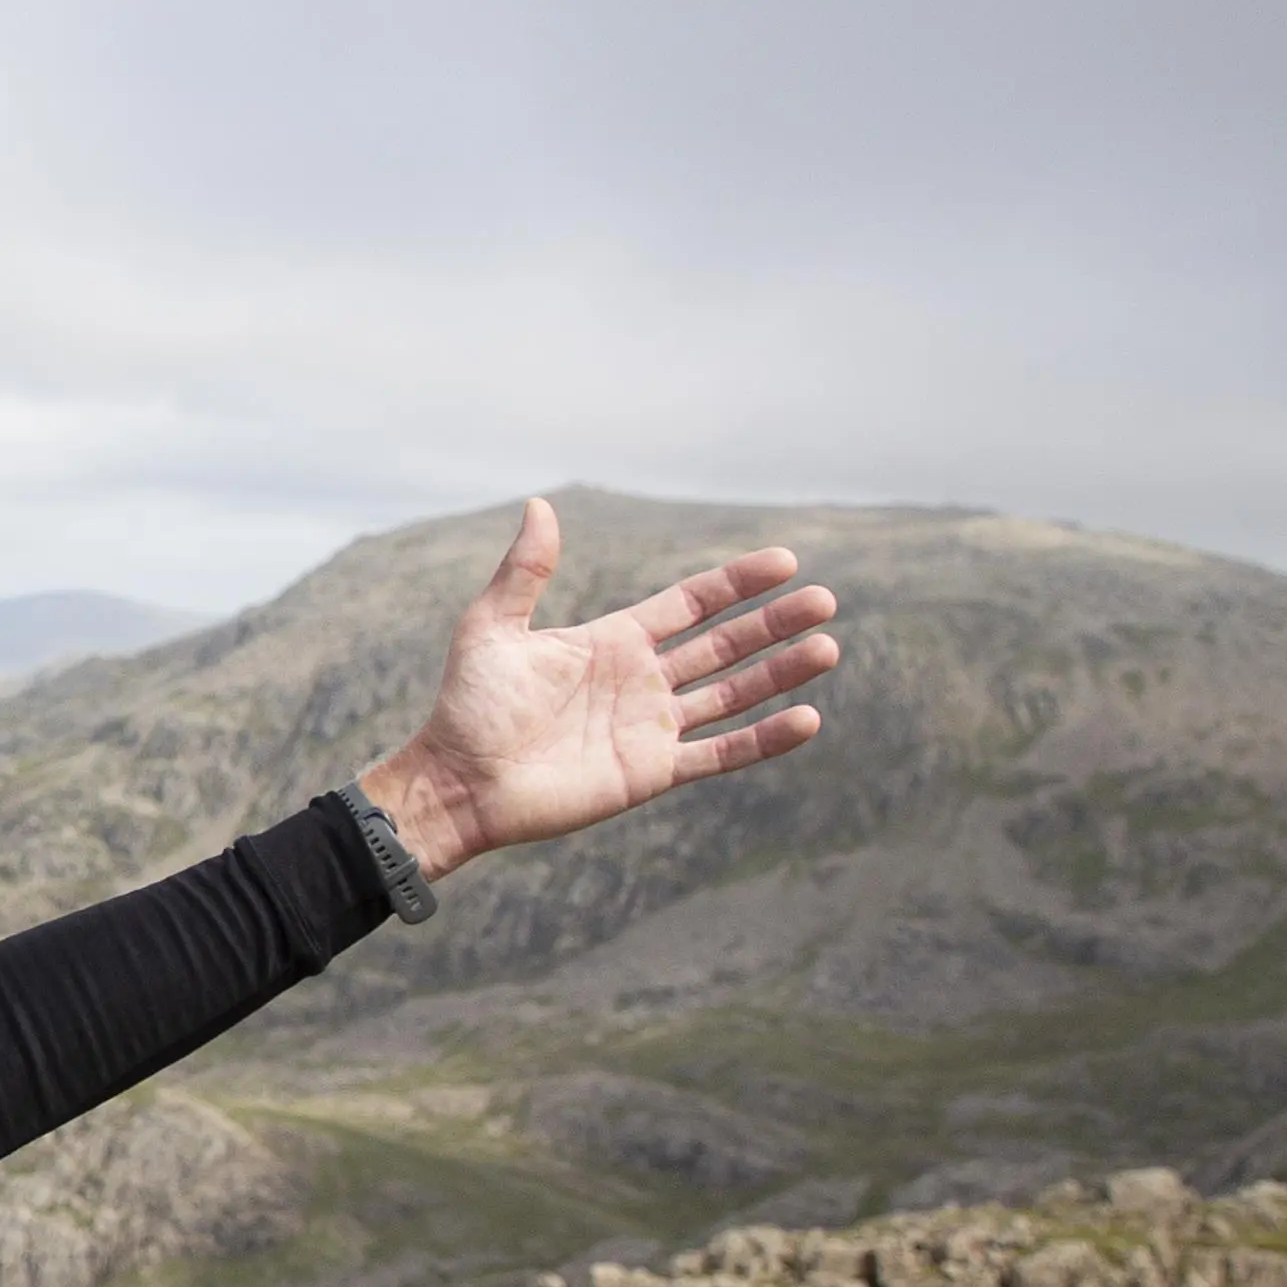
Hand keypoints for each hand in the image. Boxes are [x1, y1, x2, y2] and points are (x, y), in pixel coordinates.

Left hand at [358, 499, 839, 879]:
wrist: (458, 782)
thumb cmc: (468, 705)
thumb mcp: (493, 626)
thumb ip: (525, 571)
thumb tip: (541, 504)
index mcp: (613, 640)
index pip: (692, 604)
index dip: (737, 583)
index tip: (785, 563)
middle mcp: (641, 680)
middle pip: (725, 644)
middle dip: (775, 623)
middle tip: (825, 602)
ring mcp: (651, 727)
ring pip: (733, 694)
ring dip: (781, 673)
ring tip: (828, 648)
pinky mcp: (653, 772)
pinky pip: (720, 753)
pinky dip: (764, 739)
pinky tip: (807, 719)